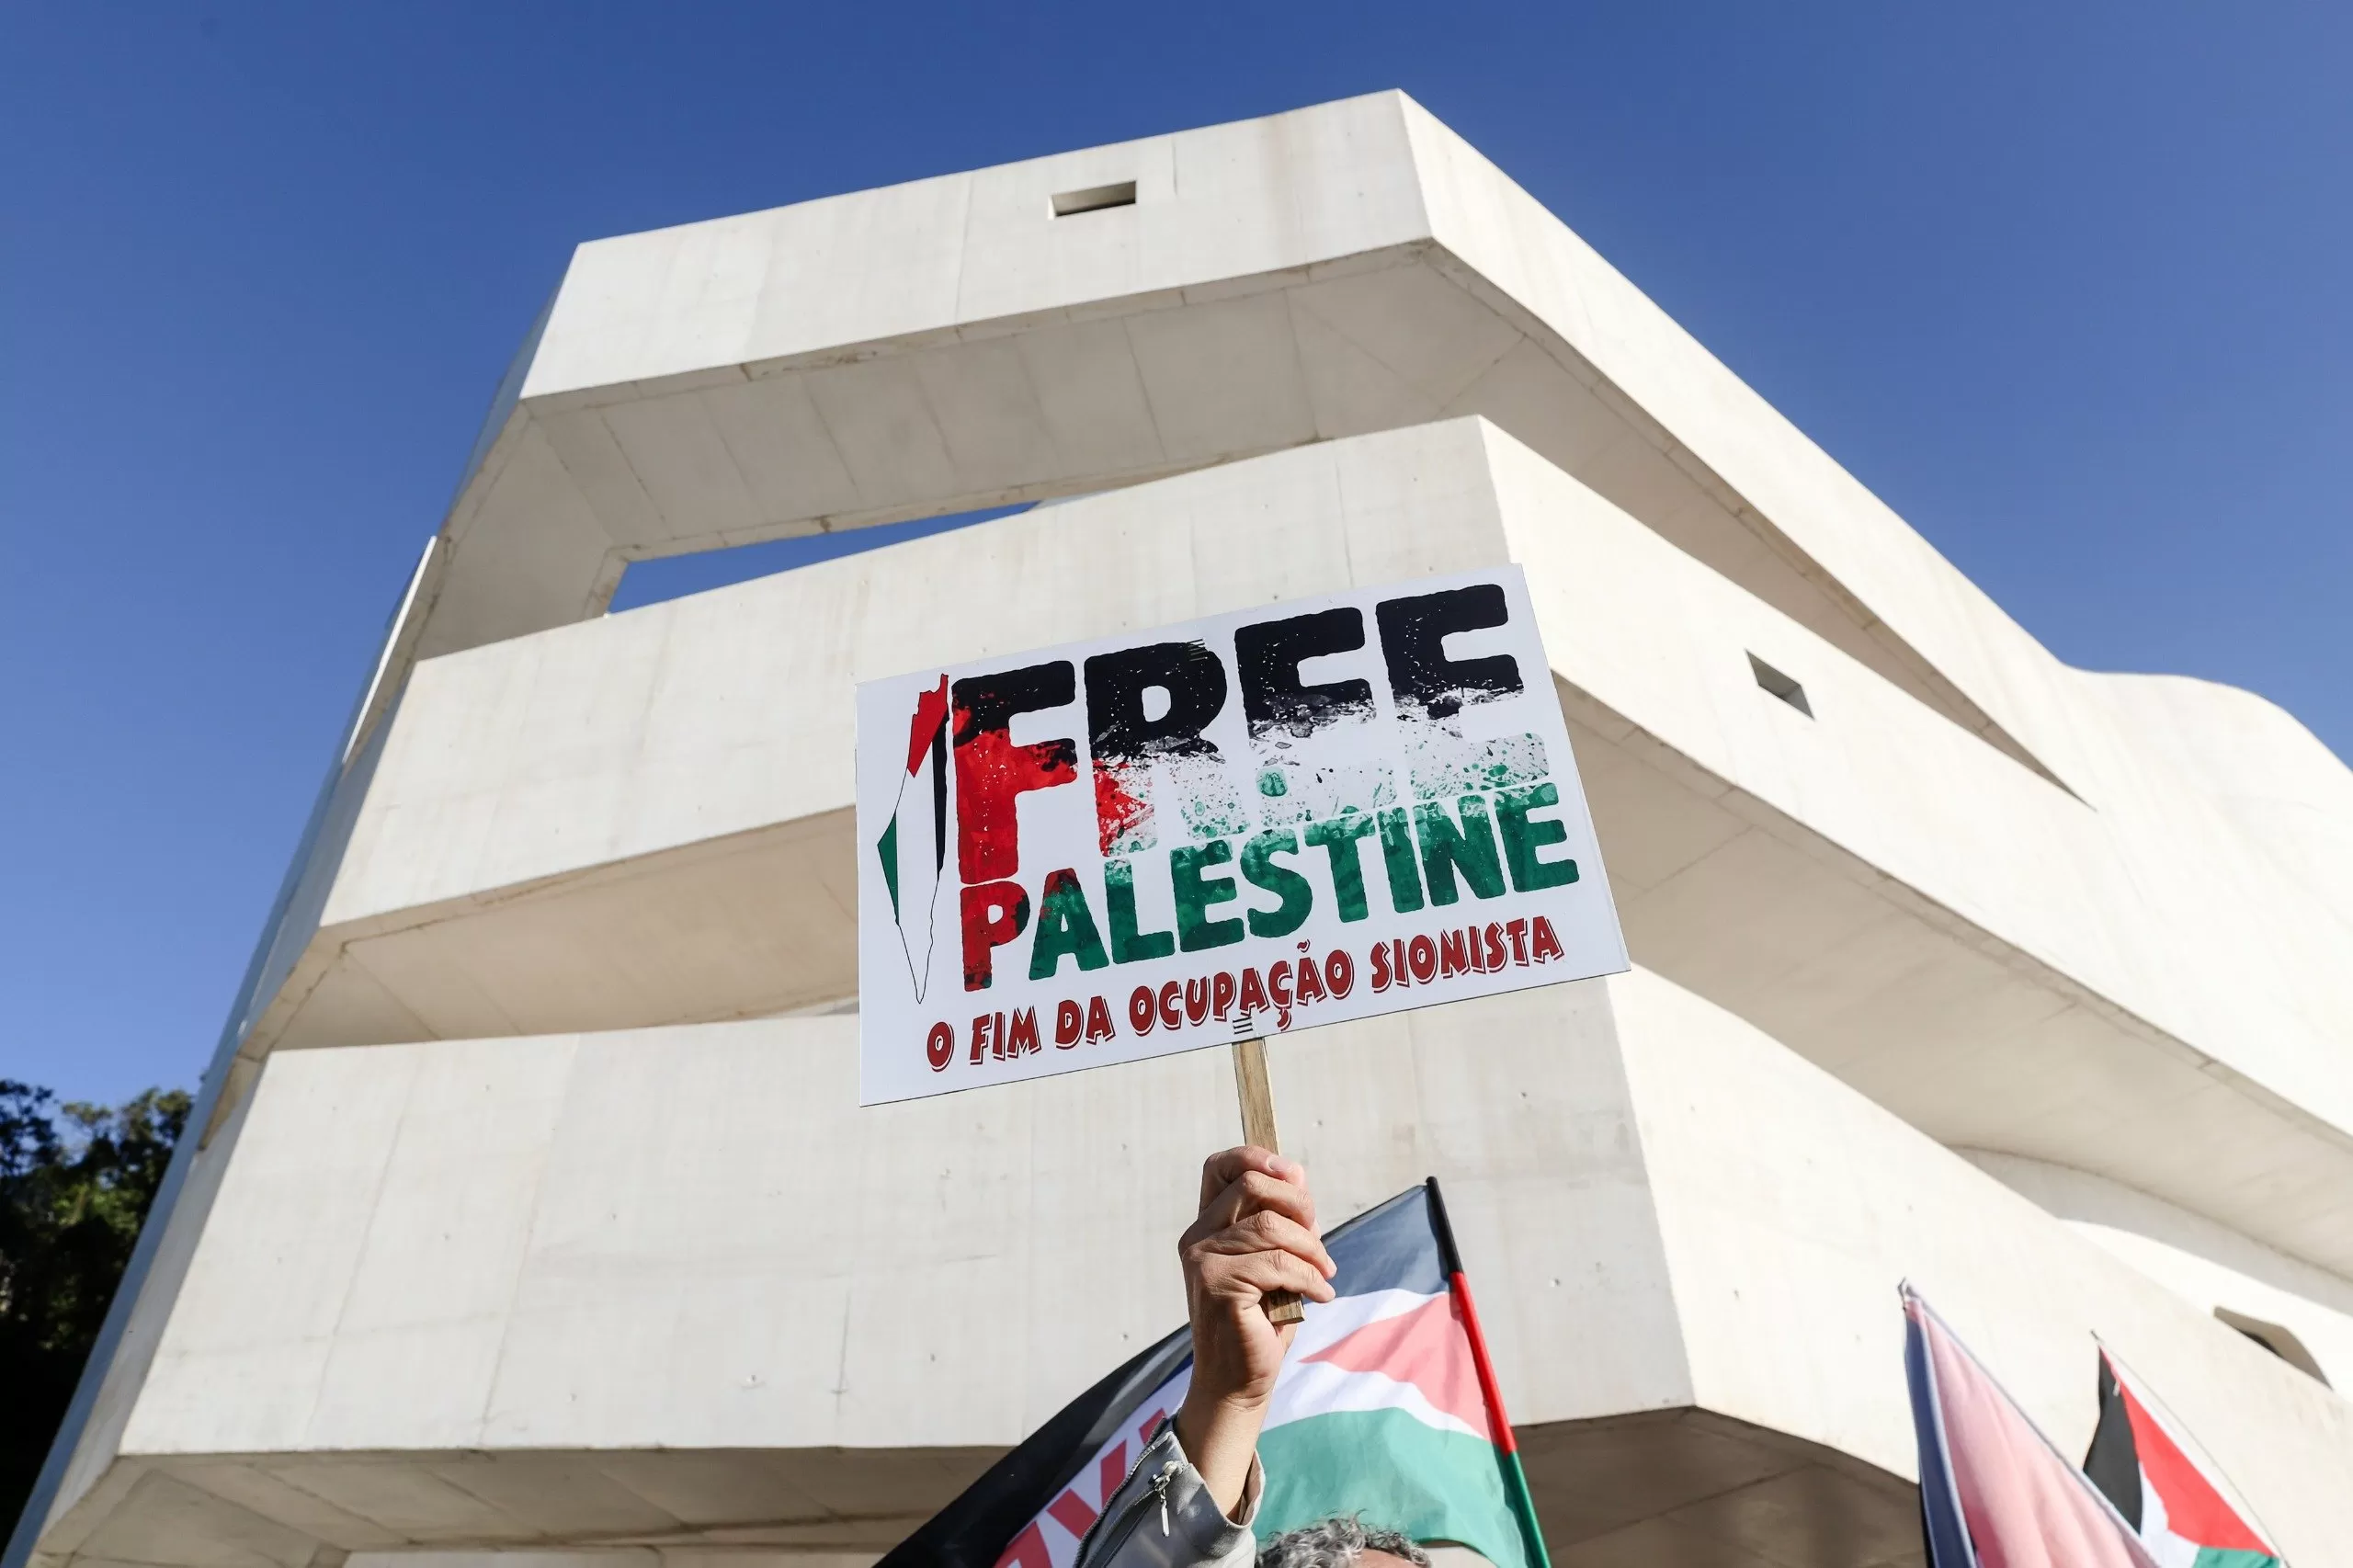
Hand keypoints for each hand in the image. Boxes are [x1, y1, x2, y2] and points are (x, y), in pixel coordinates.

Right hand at [1173, 1146, 1335, 1516]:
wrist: (1238, 1382)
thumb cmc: (1260, 1321)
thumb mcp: (1276, 1260)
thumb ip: (1281, 1219)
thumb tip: (1297, 1174)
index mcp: (1206, 1225)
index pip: (1221, 1166)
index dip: (1257, 1157)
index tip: (1293, 1175)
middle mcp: (1197, 1237)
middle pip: (1253, 1185)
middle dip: (1299, 1205)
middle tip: (1319, 1241)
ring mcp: (1202, 1260)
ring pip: (1271, 1226)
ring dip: (1311, 1248)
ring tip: (1325, 1273)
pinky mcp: (1217, 1285)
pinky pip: (1278, 1264)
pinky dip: (1311, 1277)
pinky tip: (1321, 1295)